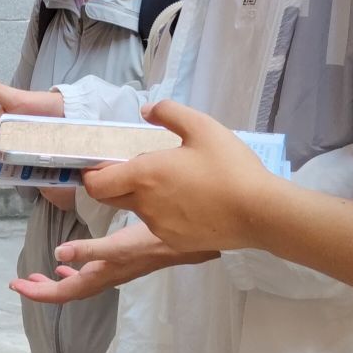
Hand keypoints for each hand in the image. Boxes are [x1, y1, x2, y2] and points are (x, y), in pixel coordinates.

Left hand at [8, 222, 214, 302]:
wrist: (190, 244)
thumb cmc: (155, 242)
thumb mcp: (120, 244)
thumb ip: (89, 250)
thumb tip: (58, 255)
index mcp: (100, 276)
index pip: (63, 294)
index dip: (37, 292)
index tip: (14, 286)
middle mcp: (105, 278)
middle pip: (66, 293)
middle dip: (41, 290)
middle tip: (18, 283)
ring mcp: (114, 272)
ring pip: (78, 284)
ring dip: (55, 283)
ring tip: (35, 276)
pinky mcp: (122, 263)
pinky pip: (90, 273)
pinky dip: (74, 271)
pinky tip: (67, 264)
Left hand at [81, 101, 278, 254]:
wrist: (259, 212)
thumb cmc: (229, 166)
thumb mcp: (202, 126)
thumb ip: (169, 112)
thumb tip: (146, 110)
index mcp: (143, 175)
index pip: (96, 184)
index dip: (93, 175)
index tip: (103, 164)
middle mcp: (144, 204)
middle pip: (111, 198)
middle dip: (114, 184)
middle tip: (138, 169)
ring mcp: (158, 227)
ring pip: (137, 210)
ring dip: (144, 197)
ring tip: (175, 183)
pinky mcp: (175, 242)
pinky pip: (159, 225)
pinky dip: (165, 213)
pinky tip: (190, 203)